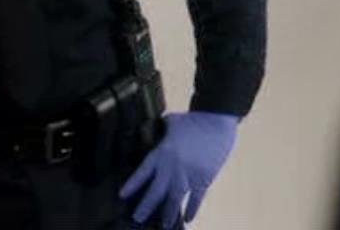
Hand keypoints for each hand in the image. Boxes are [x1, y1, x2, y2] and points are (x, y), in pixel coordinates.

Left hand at [119, 112, 238, 227]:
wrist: (217, 120)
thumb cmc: (195, 119)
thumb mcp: (173, 121)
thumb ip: (162, 127)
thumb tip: (154, 125)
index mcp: (162, 152)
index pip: (143, 172)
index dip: (133, 184)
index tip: (122, 195)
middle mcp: (172, 166)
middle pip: (156, 191)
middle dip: (146, 206)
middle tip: (138, 218)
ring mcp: (188, 174)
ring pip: (174, 198)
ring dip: (168, 213)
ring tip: (163, 225)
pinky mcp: (204, 178)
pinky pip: (196, 198)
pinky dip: (192, 209)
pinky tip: (188, 218)